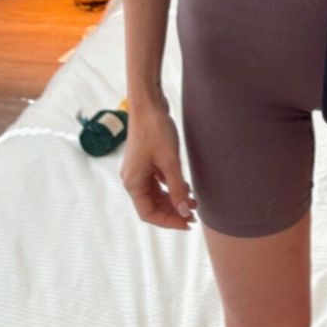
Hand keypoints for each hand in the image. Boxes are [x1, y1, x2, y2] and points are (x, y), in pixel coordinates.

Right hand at [121, 102, 197, 229]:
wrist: (149, 103)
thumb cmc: (156, 130)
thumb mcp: (170, 161)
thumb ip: (177, 188)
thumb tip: (184, 211)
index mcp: (133, 182)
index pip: (148, 214)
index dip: (168, 222)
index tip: (188, 223)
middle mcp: (132, 179)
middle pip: (151, 206)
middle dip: (173, 212)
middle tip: (194, 216)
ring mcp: (138, 170)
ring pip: (155, 194)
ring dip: (173, 200)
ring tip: (194, 203)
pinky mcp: (145, 161)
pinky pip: (157, 182)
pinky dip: (171, 187)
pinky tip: (186, 187)